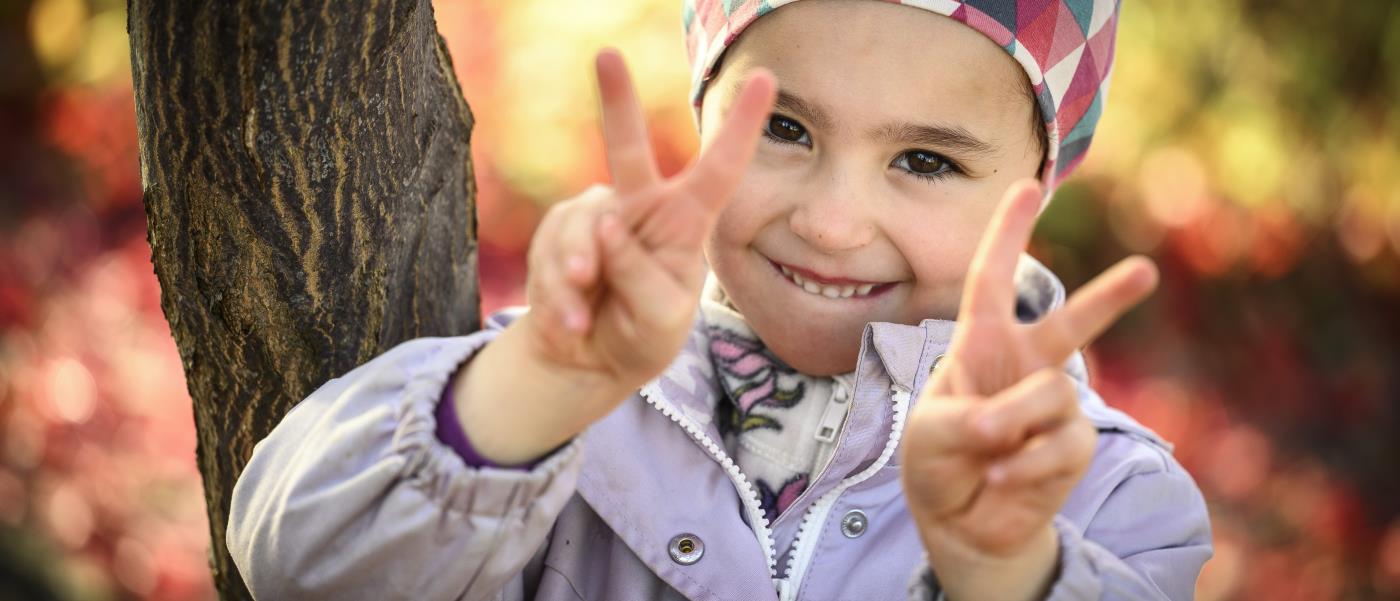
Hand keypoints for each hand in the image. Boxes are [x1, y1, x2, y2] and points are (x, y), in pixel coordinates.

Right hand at [520, 49, 775, 390]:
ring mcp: (595, 218)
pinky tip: (571, 320)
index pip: (719, 170)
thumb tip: (607, 226)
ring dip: (577, 274)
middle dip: (616, 102)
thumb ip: (640, 276)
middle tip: (606, 54)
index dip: (741, 126)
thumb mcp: (659, 320)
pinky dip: (559, 293)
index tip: (765, 79)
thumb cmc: (641, 336)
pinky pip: (552, 252)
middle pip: (628, 150)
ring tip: (583, 316)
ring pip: (582, 227)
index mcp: (685, 224)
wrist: (587, 360)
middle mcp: (641, 209)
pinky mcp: (558, 233)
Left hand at [899, 180, 1159, 599]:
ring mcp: (1052, 405)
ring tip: (990, 454)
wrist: (962, 524)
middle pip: (1068, 323)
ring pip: (1052, 397)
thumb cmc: (938, 462)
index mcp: (981, 344)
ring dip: (1013, 428)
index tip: (1027, 186)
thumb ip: (968, 419)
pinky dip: (1026, 466)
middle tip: (1146, 270)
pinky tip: (1003, 480)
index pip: (991, 280)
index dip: (1007, 233)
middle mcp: (1023, 366)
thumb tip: (1017, 423)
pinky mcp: (1072, 445)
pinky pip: (1059, 445)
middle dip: (1109, 297)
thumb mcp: (930, 434)